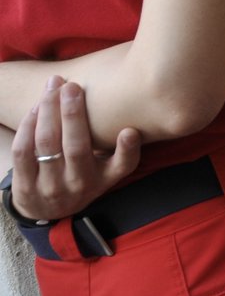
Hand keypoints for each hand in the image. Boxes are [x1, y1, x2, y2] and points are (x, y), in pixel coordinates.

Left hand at [9, 77, 140, 220]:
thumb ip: (124, 153)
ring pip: (46, 144)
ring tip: (52, 87)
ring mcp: (49, 187)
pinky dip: (28, 126)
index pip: (121, 165)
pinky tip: (36, 108)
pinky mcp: (24, 186)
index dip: (127, 149)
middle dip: (73, 112)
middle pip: (75, 146)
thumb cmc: (85, 179)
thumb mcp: (109, 173)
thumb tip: (131, 129)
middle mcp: (77, 185)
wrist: (48, 210)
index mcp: (103, 179)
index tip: (130, 131)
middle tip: (72, 85)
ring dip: (48, 112)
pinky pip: (23, 151)